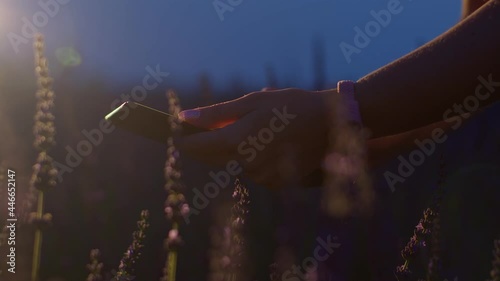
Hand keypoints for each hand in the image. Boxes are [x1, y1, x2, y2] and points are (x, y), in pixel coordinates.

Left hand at [175, 88, 335, 187]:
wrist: (331, 124)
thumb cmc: (291, 105)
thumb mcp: (253, 102)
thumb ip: (217, 113)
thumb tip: (184, 118)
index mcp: (239, 140)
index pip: (199, 146)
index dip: (186, 141)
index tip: (178, 135)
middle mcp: (247, 163)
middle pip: (214, 157)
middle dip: (211, 144)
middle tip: (218, 128)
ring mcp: (262, 176)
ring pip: (235, 165)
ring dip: (236, 152)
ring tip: (257, 132)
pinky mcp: (275, 183)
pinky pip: (253, 172)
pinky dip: (254, 160)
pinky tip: (270, 146)